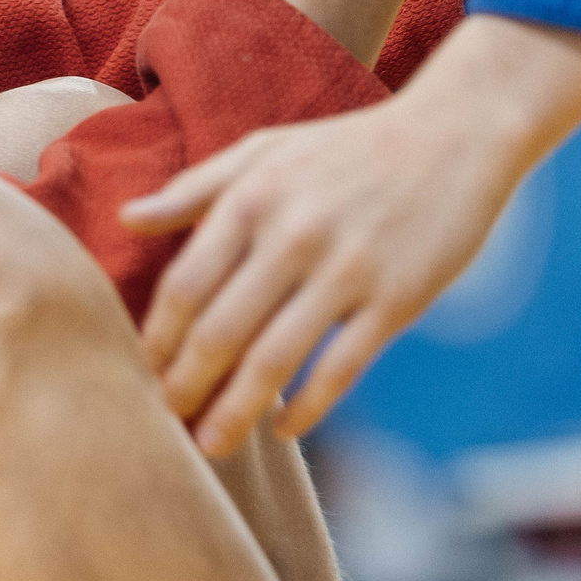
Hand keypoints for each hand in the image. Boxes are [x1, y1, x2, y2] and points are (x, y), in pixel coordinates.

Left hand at [122, 13, 580, 455]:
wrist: (455, 135)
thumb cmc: (348, 147)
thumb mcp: (266, 150)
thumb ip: (195, 188)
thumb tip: (125, 218)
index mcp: (254, 197)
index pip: (186, 286)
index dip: (158, 339)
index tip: (141, 372)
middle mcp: (294, 235)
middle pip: (220, 331)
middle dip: (185, 386)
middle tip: (165, 421)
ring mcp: (348, 271)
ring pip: (275, 360)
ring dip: (235, 411)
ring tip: (211, 446)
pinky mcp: (397, 299)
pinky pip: (341, 368)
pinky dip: (308, 407)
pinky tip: (284, 427)